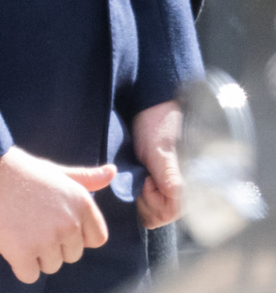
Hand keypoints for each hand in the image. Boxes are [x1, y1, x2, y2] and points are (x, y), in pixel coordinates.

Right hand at [0, 147, 113, 282]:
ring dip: (35, 254)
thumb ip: (86, 179)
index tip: (54, 219)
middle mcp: (70, 223)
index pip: (96, 239)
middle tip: (31, 218)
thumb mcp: (58, 172)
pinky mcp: (23, 253)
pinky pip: (30, 276)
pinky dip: (19, 263)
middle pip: (71, 256)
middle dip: (53, 244)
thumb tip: (113, 173)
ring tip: (19, 225)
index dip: (75, 234)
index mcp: (82, 203)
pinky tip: (9, 238)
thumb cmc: (22, 170)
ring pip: (51, 266)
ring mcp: (47, 240)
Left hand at [133, 100, 182, 228]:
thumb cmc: (156, 126)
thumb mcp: (159, 149)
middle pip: (158, 217)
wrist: (151, 110)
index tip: (146, 177)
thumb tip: (176, 193)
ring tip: (143, 173)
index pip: (166, 213)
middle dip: (145, 198)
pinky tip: (141, 177)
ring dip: (142, 196)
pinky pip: (148, 205)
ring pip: (152, 213)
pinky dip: (141, 194)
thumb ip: (168, 173)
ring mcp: (171, 194)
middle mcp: (183, 196)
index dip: (151, 198)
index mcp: (187, 187)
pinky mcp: (161, 190)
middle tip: (143, 173)